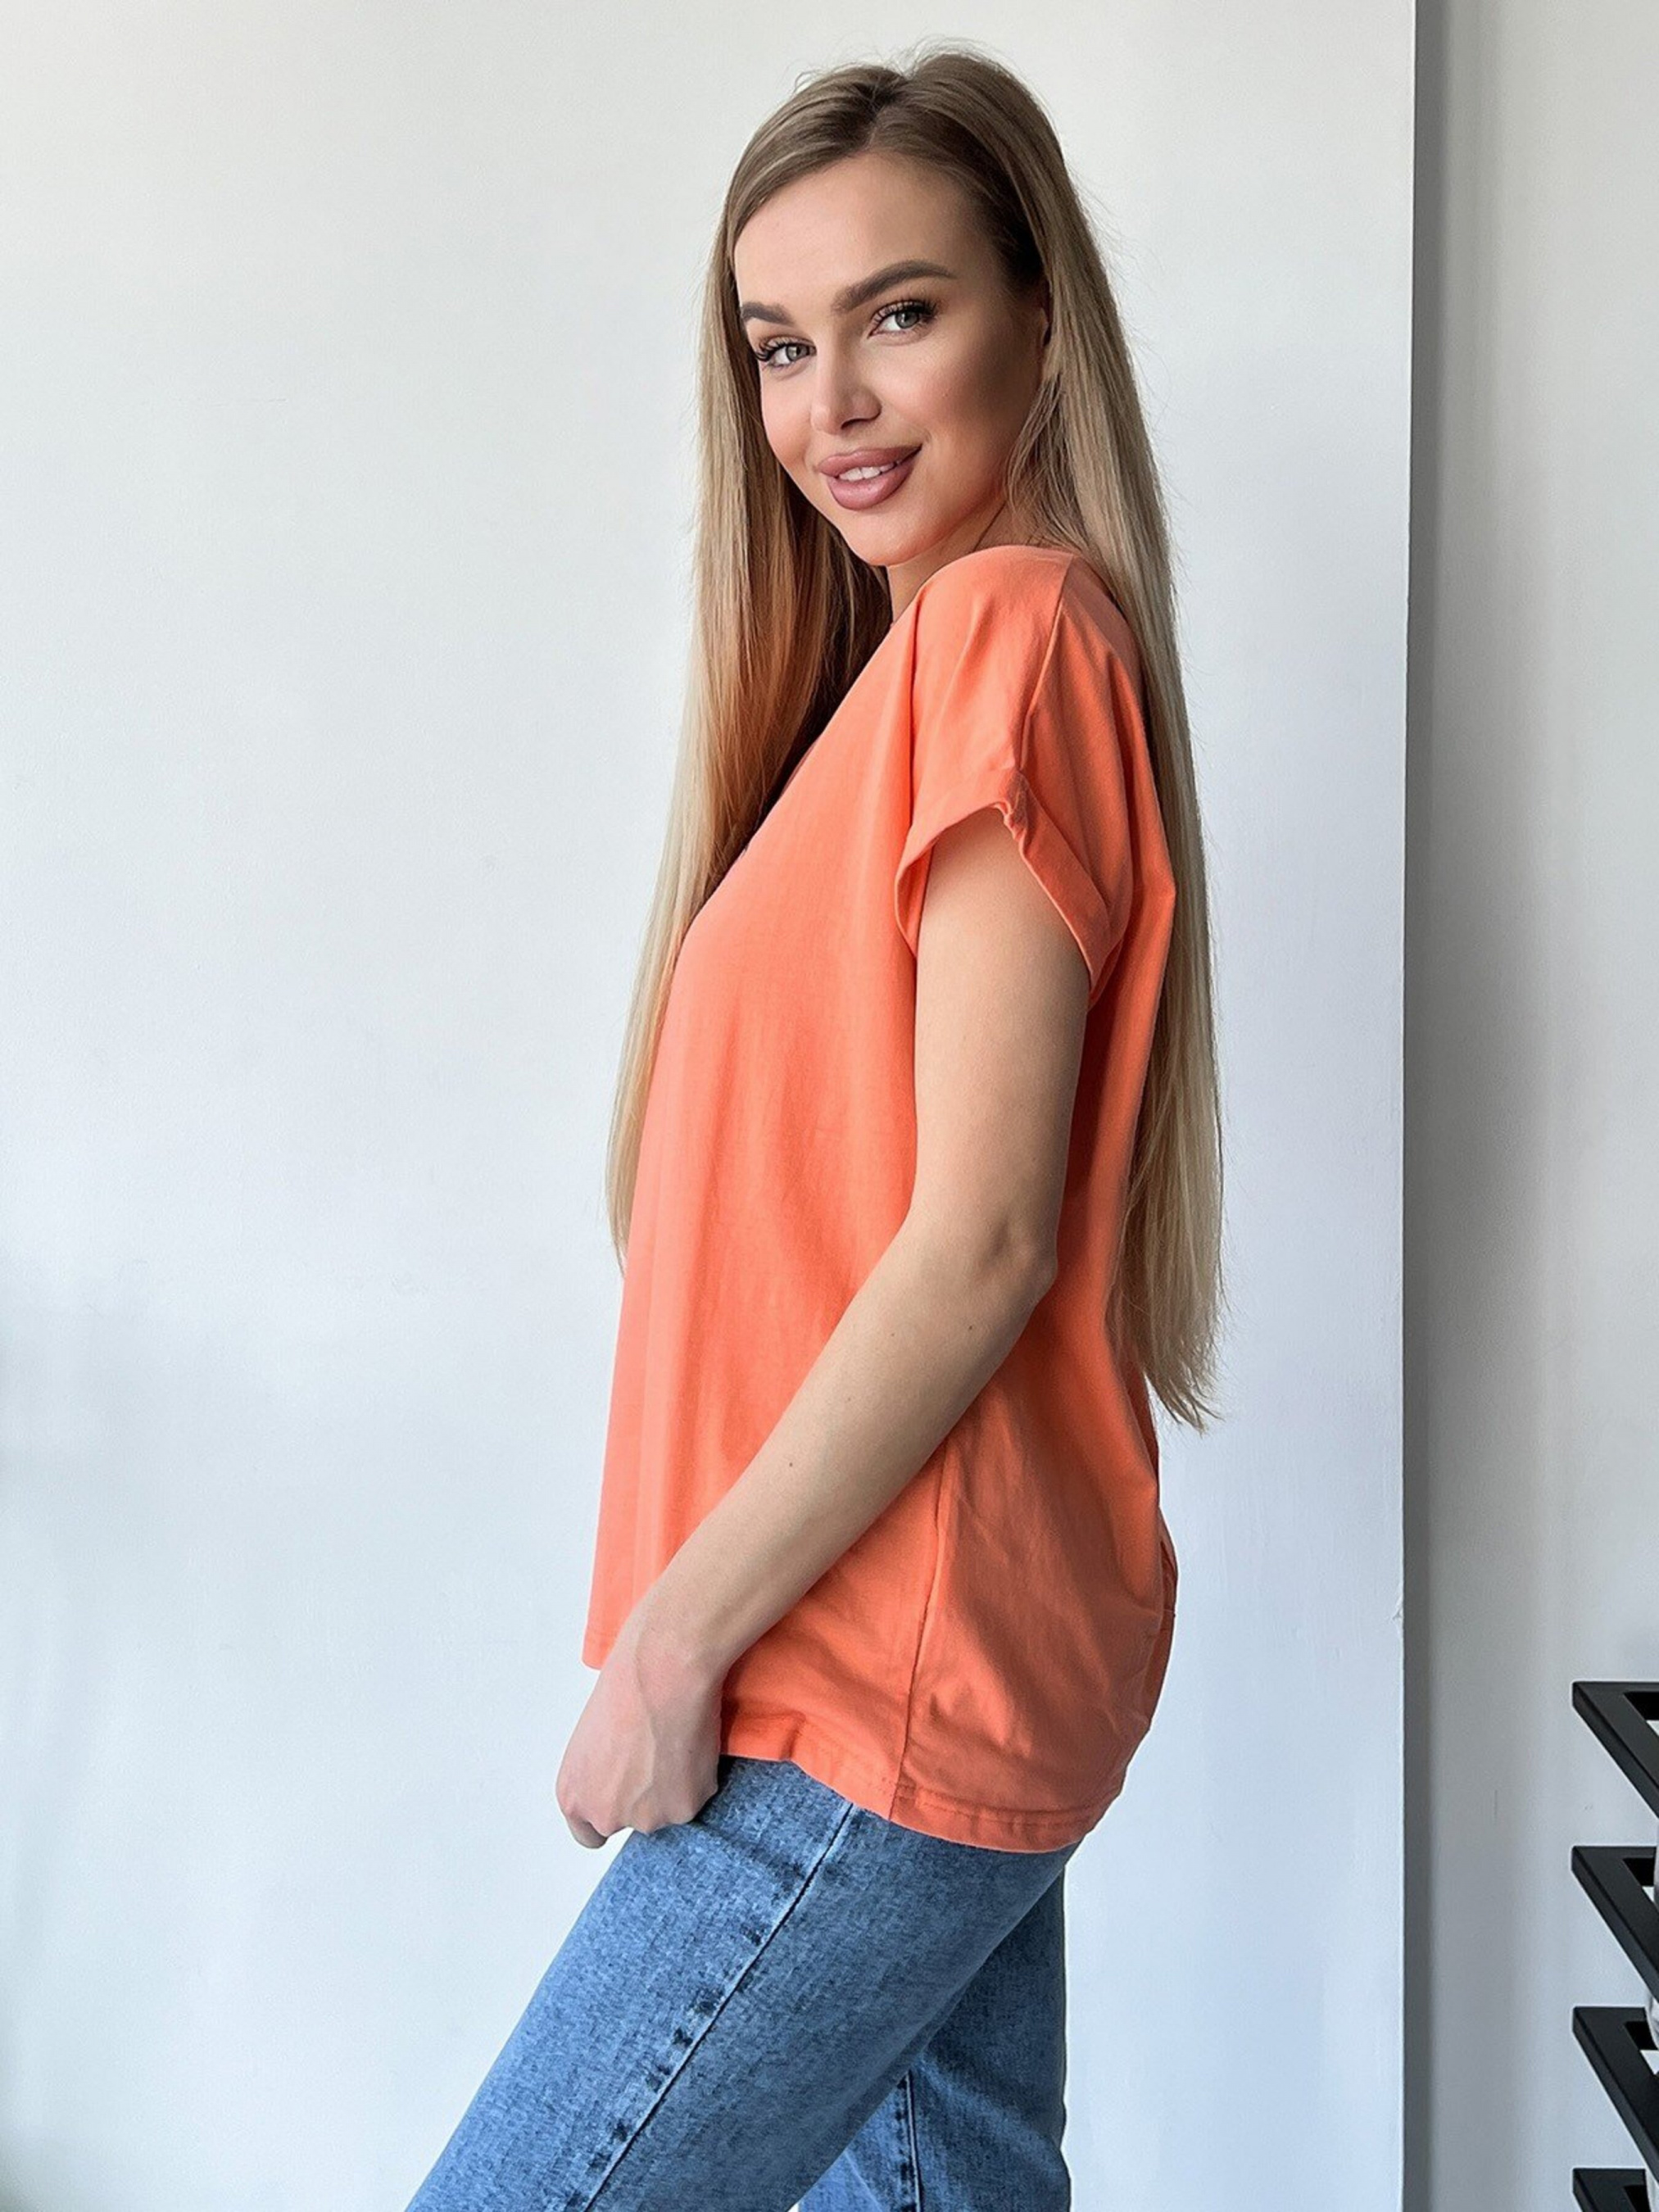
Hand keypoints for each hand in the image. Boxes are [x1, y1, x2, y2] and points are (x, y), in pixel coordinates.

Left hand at [555, 1607, 726, 1848]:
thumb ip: (603, 1771)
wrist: (662, 1672)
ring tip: (675, 1741)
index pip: (589, 1835)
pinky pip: (696, 1797)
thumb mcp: (593, 1737)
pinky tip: (693, 1742)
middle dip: (646, 1797)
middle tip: (657, 1754)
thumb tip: (623, 1774)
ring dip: (675, 1787)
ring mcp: (646, 1817)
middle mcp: (606, 1815)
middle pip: (632, 1821)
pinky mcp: (684, 1809)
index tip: (625, 1797)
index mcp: (575, 1797)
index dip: (611, 1812)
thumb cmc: (625, 1687)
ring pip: (667, 1810)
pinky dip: (700, 1776)